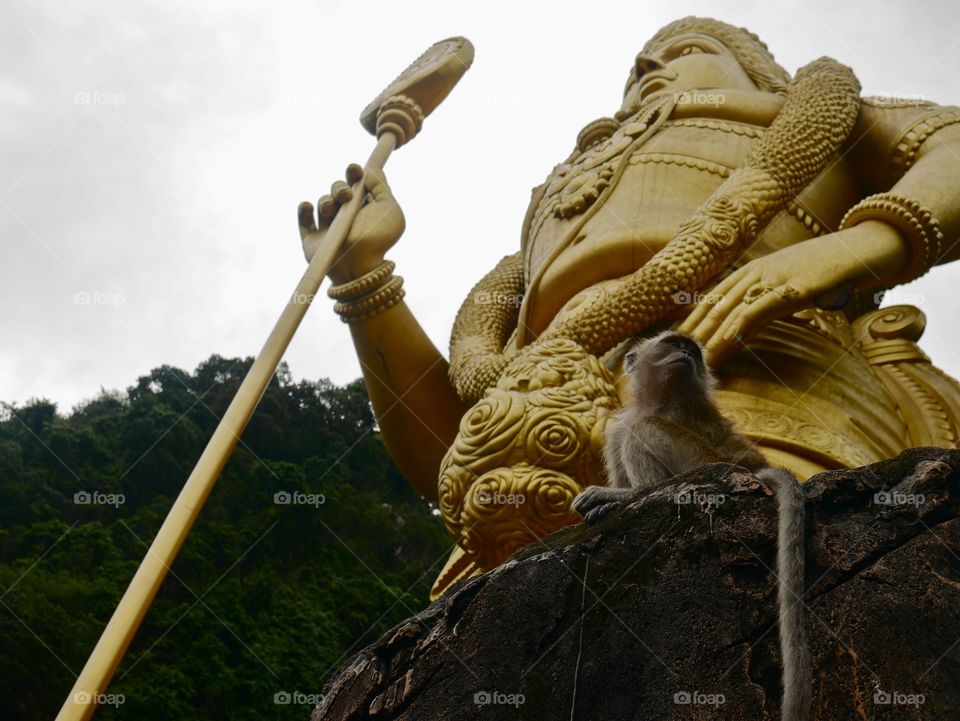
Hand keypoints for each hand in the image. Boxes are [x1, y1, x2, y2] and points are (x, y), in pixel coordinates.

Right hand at [297, 164, 404, 284]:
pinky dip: (304, 210)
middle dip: (339, 187)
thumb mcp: (390, 211)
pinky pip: (304, 221)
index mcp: (364, 208)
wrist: (360, 267)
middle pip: (337, 190)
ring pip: (322, 202)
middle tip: (346, 195)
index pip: (356, 185)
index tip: (354, 169)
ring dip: (326, 201)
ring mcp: (328, 228)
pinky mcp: (312, 240)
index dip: (354, 173)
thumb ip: (382, 188)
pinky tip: (308, 206)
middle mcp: (346, 216)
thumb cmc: (379, 241)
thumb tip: (372, 170)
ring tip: (331, 210)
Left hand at [679, 220, 908, 365]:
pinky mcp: (793, 288)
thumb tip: (742, 330)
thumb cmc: (826, 272)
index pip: (711, 298)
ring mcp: (773, 278)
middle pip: (714, 305)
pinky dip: (739, 327)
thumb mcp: (787, 287)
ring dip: (709, 336)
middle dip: (692, 332)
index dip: (691, 320)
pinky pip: (759, 309)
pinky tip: (727, 342)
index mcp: (751, 271)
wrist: (864, 249)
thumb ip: (763, 305)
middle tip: (673, 354)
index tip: (674, 341)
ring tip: (693, 357)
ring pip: (730, 309)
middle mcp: (756, 272)